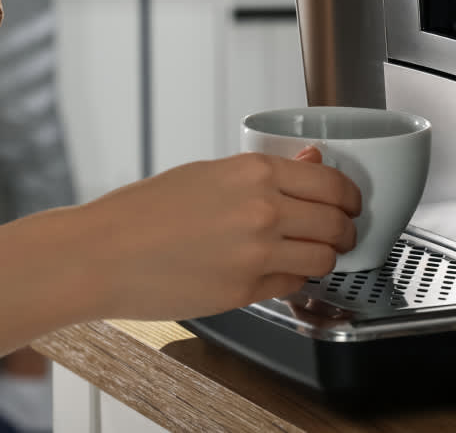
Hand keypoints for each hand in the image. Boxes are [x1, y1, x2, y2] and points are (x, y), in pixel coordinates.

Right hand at [80, 151, 361, 321]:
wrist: (104, 253)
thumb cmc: (144, 211)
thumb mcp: (209, 173)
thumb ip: (266, 172)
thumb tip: (312, 162)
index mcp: (255, 172)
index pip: (333, 184)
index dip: (351, 197)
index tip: (351, 202)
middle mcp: (263, 211)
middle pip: (337, 223)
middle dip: (345, 230)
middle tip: (341, 232)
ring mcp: (257, 255)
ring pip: (322, 259)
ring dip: (324, 257)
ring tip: (312, 254)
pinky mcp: (244, 292)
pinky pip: (291, 286)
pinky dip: (293, 280)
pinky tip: (278, 272)